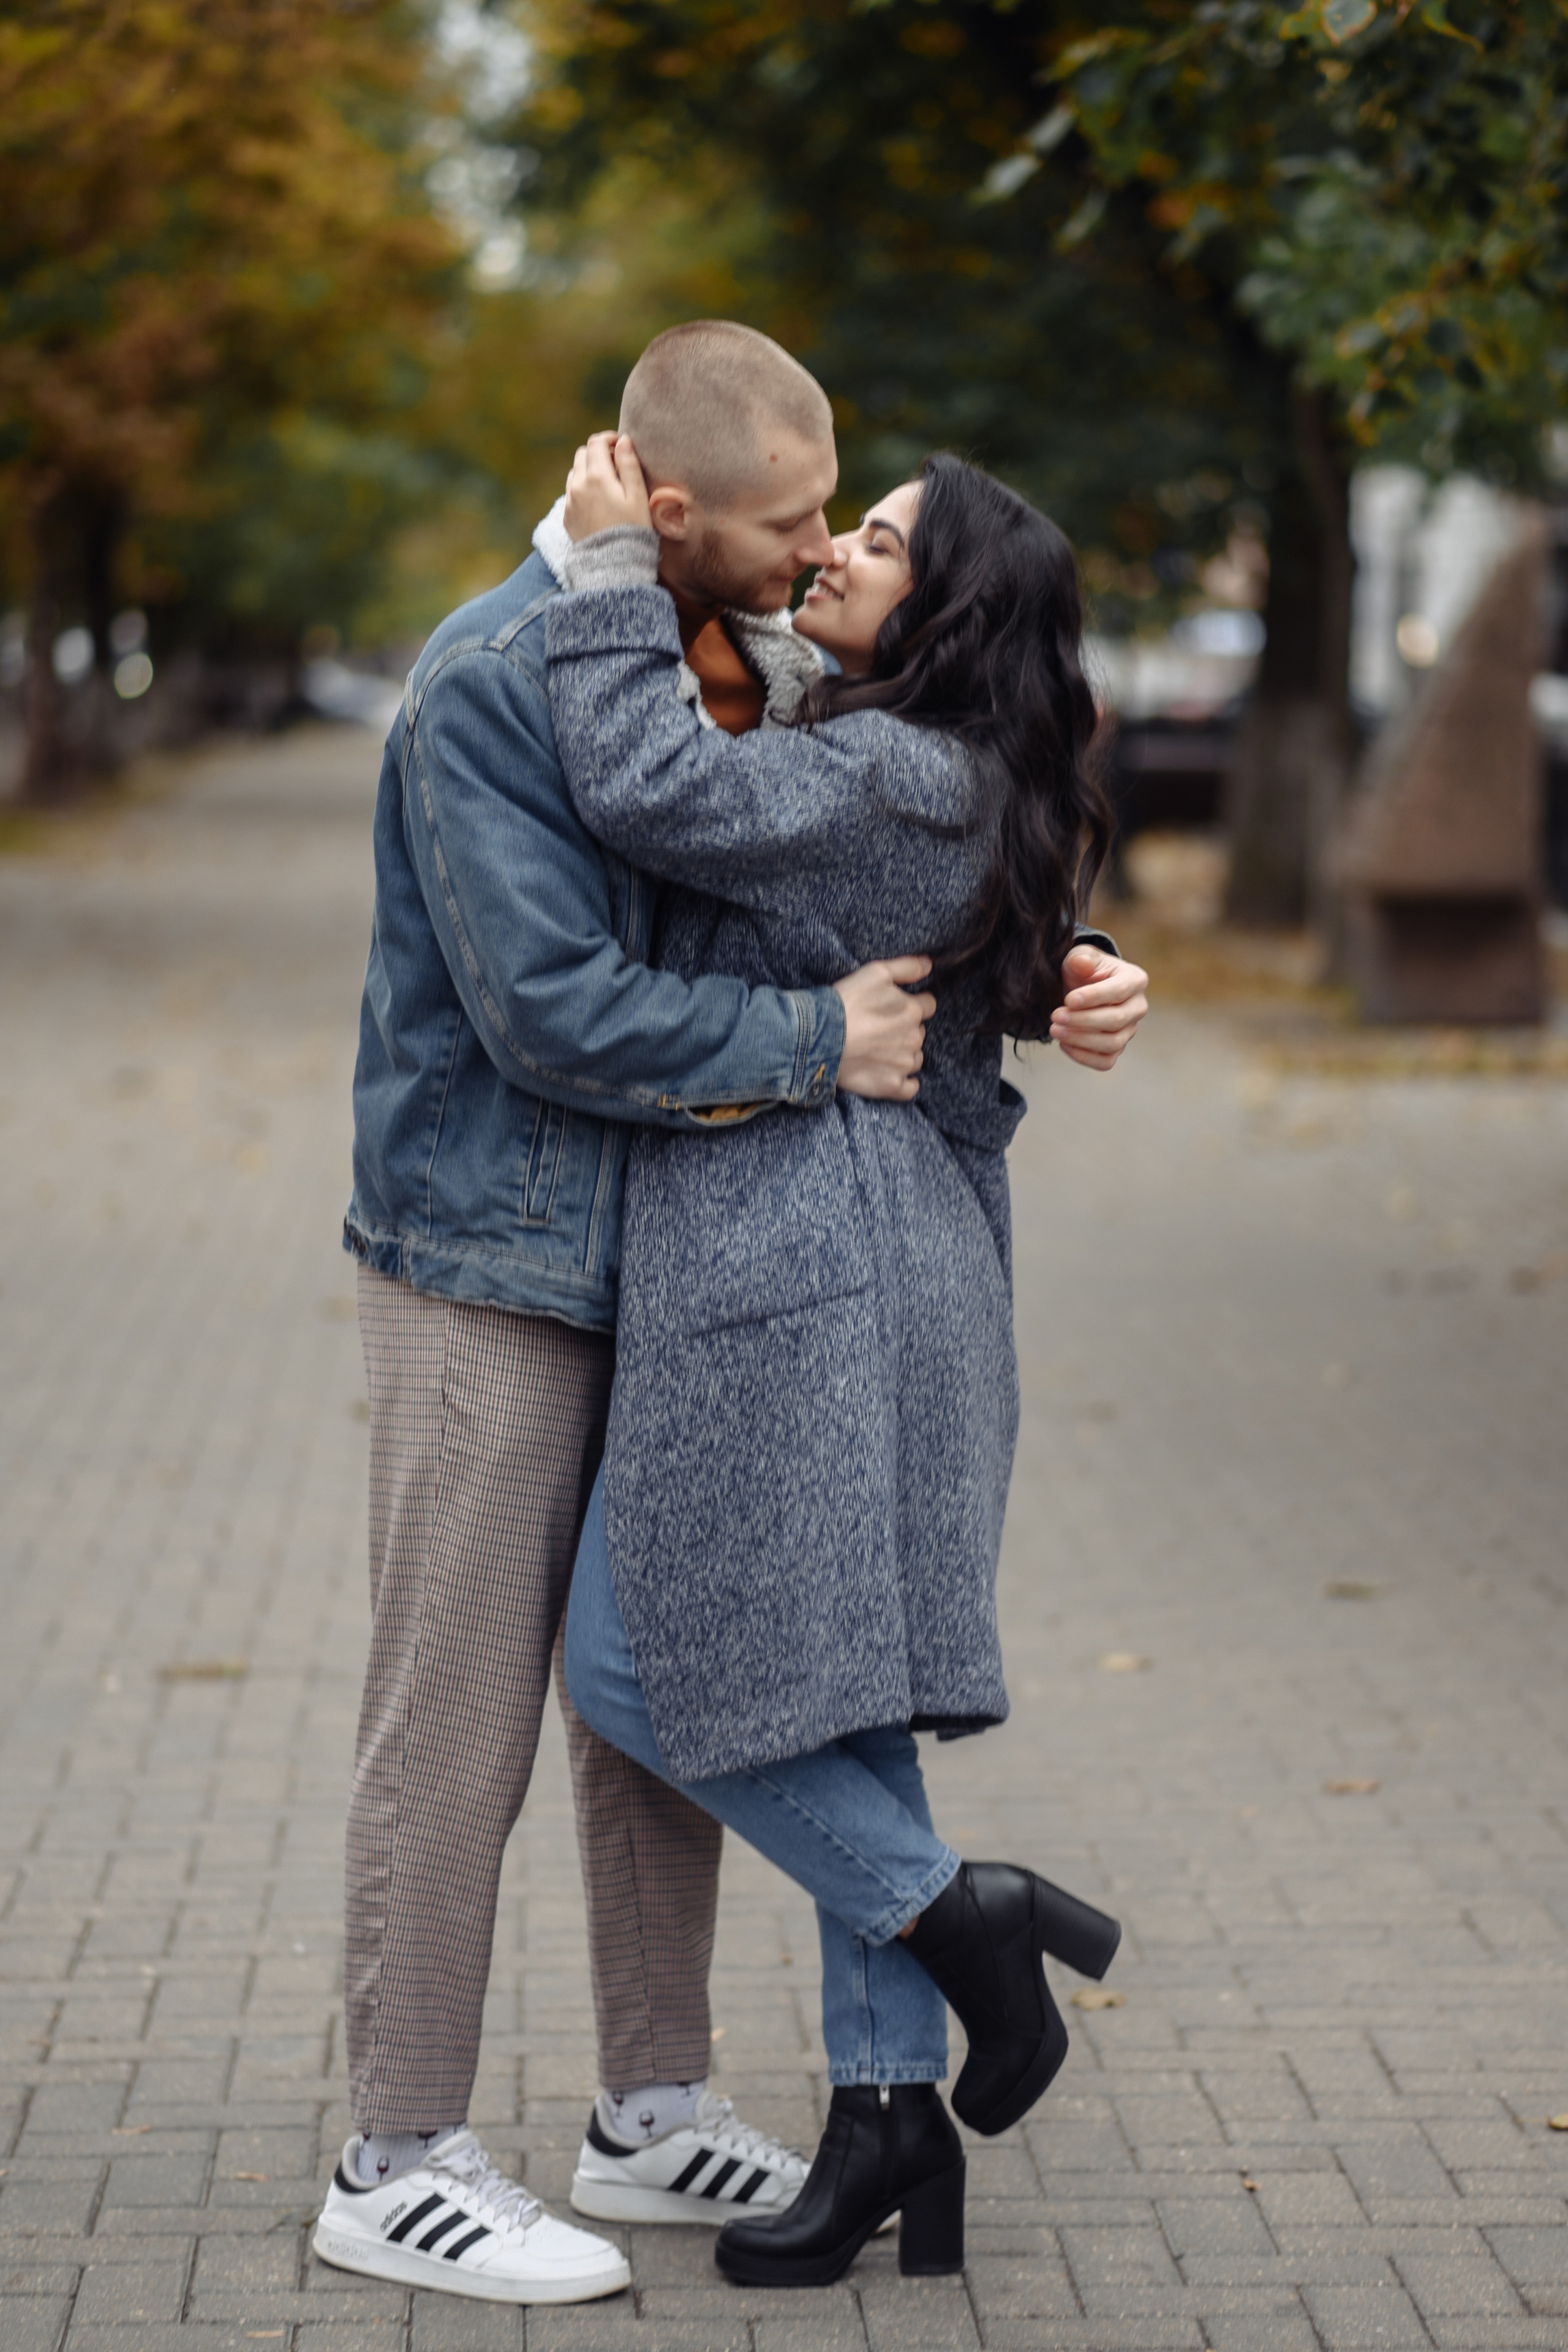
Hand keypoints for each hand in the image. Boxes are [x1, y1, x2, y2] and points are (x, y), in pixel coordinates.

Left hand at [564, 431, 652, 542]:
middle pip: (582, 454)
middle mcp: (578, 485)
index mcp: (597, 476)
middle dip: (597, 453)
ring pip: (574, 472)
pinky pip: (571, 493)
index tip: (620, 445)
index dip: (608, 439)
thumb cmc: (632, 530)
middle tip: (615, 463)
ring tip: (606, 483)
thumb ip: (630, 465)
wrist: (613, 565)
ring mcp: (570, 501)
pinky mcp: (567, 516)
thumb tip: (624, 440)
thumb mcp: (638, 496)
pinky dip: (582, 488)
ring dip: (588, 470)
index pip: (596, 443)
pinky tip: (597, 501)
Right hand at [834, 957, 935, 1100]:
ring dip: (902, 1054)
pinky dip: (904, 1082)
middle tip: (877, 1029)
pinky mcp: (892, 1086)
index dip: (912, 1004)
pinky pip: (910, 1088)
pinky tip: (888, 1074)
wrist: (819, 1037)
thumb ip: (907, 967)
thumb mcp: (876, 972)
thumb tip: (929, 965)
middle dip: (903, 1030)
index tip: (892, 1008)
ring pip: (915, 1058)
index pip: (927, 1005)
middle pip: (918, 1032)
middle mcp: (914, 1038)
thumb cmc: (846, 1001)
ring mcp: (904, 1064)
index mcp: (913, 1010)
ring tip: (876, 1050)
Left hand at [1049, 944, 1148, 1070]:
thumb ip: (1080, 958)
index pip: (1119, 991)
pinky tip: (1064, 1044)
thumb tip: (1081, 963)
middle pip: (1116, 1020)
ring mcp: (1129, 1030)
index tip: (1069, 1000)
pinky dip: (1084, 1057)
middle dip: (1083, 1020)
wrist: (1082, 988)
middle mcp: (1137, 1007)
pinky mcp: (1117, 1048)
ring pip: (1113, 1044)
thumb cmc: (1084, 970)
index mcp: (1135, 980)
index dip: (1094, 997)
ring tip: (1055, 1030)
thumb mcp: (1080, 957)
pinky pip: (1106, 1061)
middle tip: (1055, 1016)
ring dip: (1081, 1040)